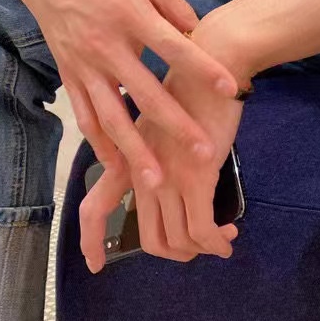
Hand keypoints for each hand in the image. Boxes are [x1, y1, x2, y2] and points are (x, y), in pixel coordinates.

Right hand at [9, 0, 238, 193]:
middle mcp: (106, 45)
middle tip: (203, 153)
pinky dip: (100, 144)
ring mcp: (84, 65)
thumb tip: (200, 35)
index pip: (173, 47)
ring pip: (111, 116)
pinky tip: (116, 168)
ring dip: (134, 151)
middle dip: (175, 126)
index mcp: (130, 15)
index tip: (230, 88)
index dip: (202, 68)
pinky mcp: (69, 76)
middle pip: (144, 93)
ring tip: (156, 181)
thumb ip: (176, 7)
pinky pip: (85, 117)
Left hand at [80, 17, 252, 269]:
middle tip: (198, 248)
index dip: (91, 240)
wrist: (212, 56)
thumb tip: (159, 175)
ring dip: (202, 249)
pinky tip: (228, 238)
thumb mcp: (156, 115)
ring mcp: (167, 175)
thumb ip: (148, 145)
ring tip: (221, 241)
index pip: (93, 207)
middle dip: (176, 253)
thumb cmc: (190, 80)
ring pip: (178, 240)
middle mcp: (141, 170)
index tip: (95, 263)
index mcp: (127, 155)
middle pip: (148, 238)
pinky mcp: (196, 175)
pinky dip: (216, 242)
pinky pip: (202, 229)